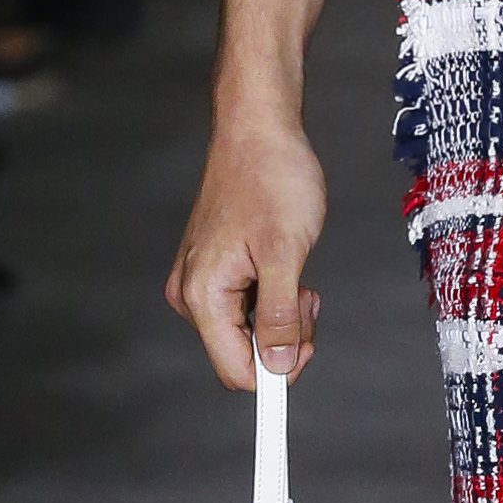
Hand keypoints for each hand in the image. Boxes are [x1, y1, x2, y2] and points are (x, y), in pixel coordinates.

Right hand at [167, 110, 325, 389]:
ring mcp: (205, 279)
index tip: (308, 357)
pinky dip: (276, 293)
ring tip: (296, 271)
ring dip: (284, 313)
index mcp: (202, 295)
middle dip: (285, 335)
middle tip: (306, 294)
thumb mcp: (285, 254)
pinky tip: (284, 261)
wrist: (259, 129)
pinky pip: (250, 304)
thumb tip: (279, 364)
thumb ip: (280, 315)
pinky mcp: (219, 267)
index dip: (275, 373)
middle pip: (244, 352)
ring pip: (251, 328)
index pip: (236, 370)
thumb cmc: (269, 178)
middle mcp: (194, 293)